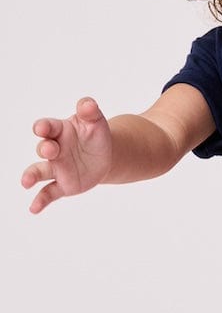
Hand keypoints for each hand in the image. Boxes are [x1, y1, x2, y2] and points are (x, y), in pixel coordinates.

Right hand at [21, 97, 112, 213]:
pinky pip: (49, 193)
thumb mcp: (96, 121)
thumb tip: (87, 103)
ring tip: (25, 182)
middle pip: (44, 148)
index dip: (44, 127)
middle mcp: (55, 149)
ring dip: (31, 176)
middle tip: (50, 149)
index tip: (42, 129)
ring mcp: (57, 167)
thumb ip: (90, 110)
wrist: (104, 155)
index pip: (48, 127)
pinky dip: (40, 200)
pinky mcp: (63, 184)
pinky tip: (33, 209)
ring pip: (39, 171)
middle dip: (45, 148)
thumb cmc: (95, 134)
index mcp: (60, 131)